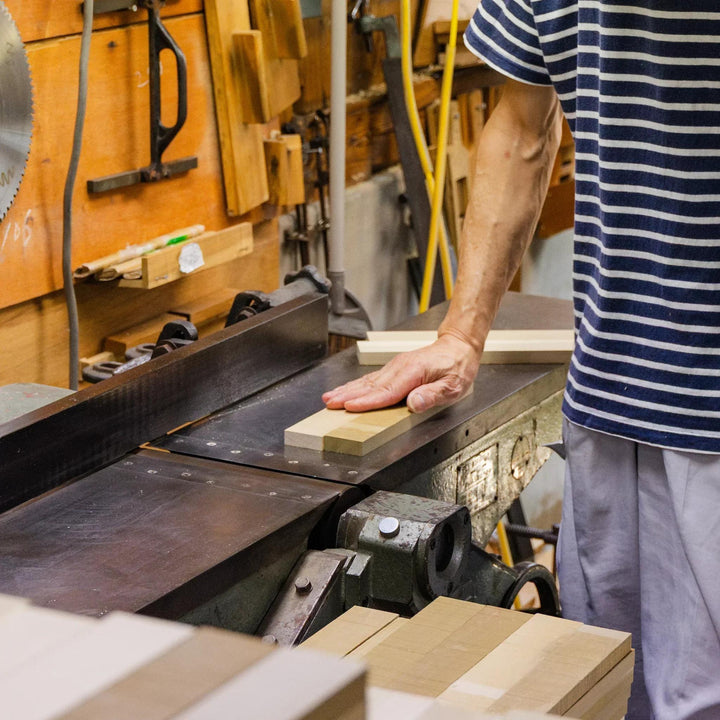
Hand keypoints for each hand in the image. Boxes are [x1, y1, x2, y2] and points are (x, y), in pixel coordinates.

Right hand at [322, 333, 480, 412]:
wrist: (457, 346)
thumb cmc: (457, 367)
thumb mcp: (453, 385)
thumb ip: (432, 395)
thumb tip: (413, 403)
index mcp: (413, 372)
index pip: (386, 391)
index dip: (367, 401)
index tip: (350, 406)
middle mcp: (400, 368)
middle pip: (370, 385)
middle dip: (348, 395)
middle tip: (330, 403)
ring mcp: (395, 367)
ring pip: (367, 381)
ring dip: (347, 390)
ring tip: (329, 398)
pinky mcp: (393, 369)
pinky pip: (371, 378)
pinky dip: (355, 385)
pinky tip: (345, 390)